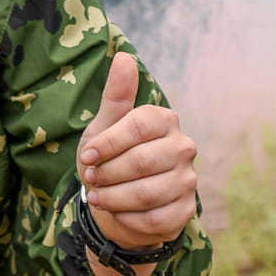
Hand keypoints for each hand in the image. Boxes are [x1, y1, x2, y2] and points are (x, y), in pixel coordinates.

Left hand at [76, 52, 197, 248]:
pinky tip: (118, 212)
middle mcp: (183, 147)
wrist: (118, 203)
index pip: (139, 125)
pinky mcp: (185, 211)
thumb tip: (124, 56)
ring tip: (98, 196)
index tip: (87, 156)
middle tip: (91, 179)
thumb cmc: (111, 159)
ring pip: (147, 193)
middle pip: (141, 161)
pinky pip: (155, 219)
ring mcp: (188, 180)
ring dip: (113, 198)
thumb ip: (115, 95)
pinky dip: (127, 219)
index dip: (109, 142)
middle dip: (107, 174)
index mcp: (164, 120)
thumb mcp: (105, 126)